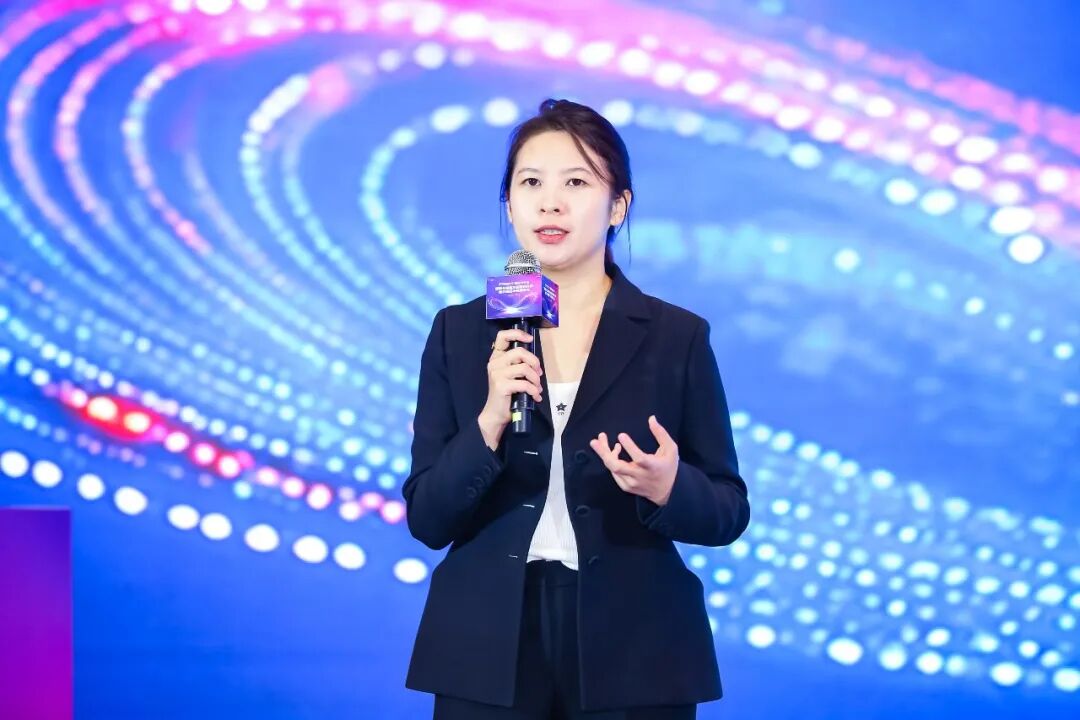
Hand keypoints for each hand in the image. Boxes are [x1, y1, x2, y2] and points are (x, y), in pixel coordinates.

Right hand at [477, 328, 542, 448]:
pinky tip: (535, 396)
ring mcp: (497, 374)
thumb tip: (536, 362)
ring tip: (537, 388)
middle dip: (534, 362)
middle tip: (539, 373)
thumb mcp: (511, 375)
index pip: (502, 336)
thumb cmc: (507, 394)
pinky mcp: (501, 385)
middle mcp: (494, 363)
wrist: (496, 413)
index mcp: (496, 357)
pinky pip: (524, 383)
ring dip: (536, 379)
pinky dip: (533, 390)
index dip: (517, 334)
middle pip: (519, 352)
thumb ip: (519, 364)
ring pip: (524, 368)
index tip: (529, 339)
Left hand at [590, 415, 677, 505]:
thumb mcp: (671, 449)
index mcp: (652, 466)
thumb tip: (651, 418)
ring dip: (605, 454)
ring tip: (600, 440)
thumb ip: (661, 433)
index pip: (639, 458)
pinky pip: (614, 473)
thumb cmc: (668, 467)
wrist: (667, 492)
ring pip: (613, 469)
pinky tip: (613, 452)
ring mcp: (631, 483)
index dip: (629, 447)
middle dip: (604, 453)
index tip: (621, 435)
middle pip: (617, 466)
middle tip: (594, 441)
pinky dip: (611, 462)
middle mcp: (639, 476)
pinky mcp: (626, 487)